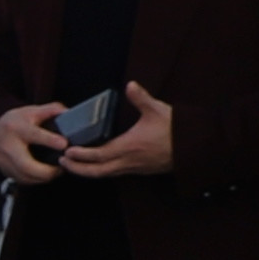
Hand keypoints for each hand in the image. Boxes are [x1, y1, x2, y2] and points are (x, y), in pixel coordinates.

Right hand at [0, 103, 67, 187]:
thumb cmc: (15, 122)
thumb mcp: (31, 111)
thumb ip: (51, 110)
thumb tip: (69, 114)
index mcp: (16, 128)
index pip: (33, 135)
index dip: (49, 140)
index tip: (64, 144)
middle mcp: (9, 146)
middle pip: (26, 165)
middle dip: (47, 171)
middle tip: (62, 167)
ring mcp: (5, 162)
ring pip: (26, 177)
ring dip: (45, 177)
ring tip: (57, 171)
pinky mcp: (6, 172)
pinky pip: (24, 181)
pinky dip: (37, 180)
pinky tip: (46, 174)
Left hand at [53, 82, 177, 178]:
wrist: (196, 147)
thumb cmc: (176, 129)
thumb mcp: (157, 110)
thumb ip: (141, 98)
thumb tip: (130, 85)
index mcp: (130, 146)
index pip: (99, 155)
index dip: (81, 155)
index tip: (67, 152)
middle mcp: (130, 161)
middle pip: (98, 171)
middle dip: (78, 169)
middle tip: (62, 163)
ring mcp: (135, 168)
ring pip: (106, 174)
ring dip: (89, 172)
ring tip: (74, 165)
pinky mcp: (140, 170)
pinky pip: (116, 173)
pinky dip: (102, 171)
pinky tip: (97, 165)